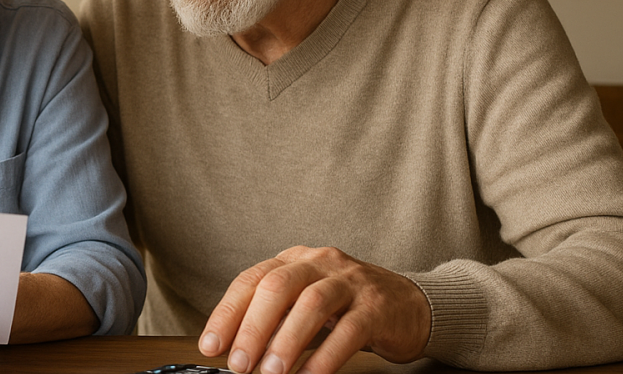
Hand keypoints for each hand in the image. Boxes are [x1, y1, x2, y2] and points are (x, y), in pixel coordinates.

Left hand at [199, 246, 429, 373]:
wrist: (411, 305)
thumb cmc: (349, 307)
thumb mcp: (305, 305)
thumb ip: (275, 320)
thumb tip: (237, 352)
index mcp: (295, 260)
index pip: (251, 280)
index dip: (227, 313)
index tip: (211, 345)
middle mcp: (320, 263)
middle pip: (277, 287)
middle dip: (252, 328)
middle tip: (239, 364)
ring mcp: (350, 281)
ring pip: (312, 304)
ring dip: (286, 341)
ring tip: (270, 372)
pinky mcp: (377, 306)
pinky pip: (348, 331)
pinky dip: (325, 357)